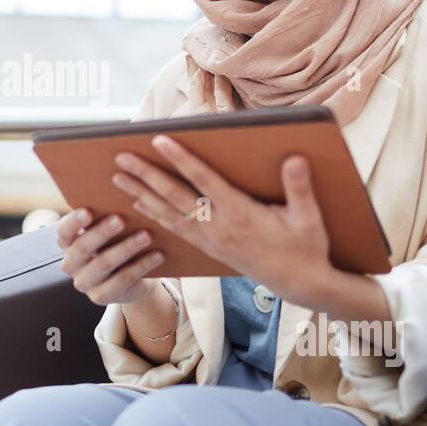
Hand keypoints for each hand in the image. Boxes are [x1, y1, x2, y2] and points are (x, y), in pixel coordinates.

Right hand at [54, 208, 164, 305]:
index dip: (74, 222)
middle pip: (82, 248)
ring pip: (104, 264)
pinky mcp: (101, 297)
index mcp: (67, 243)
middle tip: (121, 219)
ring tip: (146, 235)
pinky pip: (123, 280)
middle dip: (102, 232)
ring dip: (126, 248)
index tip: (88, 211)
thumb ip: (106, 216)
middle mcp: (71, 264)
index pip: (64, 231)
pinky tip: (157, 254)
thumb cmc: (117, 243)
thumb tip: (123, 191)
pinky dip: (141, 266)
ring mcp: (84, 283)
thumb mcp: (108, 232)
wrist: (131, 279)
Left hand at [110, 135, 335, 309]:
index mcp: (240, 214)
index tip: (159, 140)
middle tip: (120, 158)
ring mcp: (210, 239)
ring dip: (141, 194)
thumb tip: (295, 159)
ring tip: (117, 178)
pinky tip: (139, 204)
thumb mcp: (309, 219)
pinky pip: (174, 229)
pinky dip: (154, 214)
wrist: (299, 284)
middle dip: (146, 176)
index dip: (181, 159)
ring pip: (168, 213)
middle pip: (174, 196)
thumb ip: (299, 188)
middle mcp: (218, 226)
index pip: (204, 181)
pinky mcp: (209, 247)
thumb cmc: (306, 248)